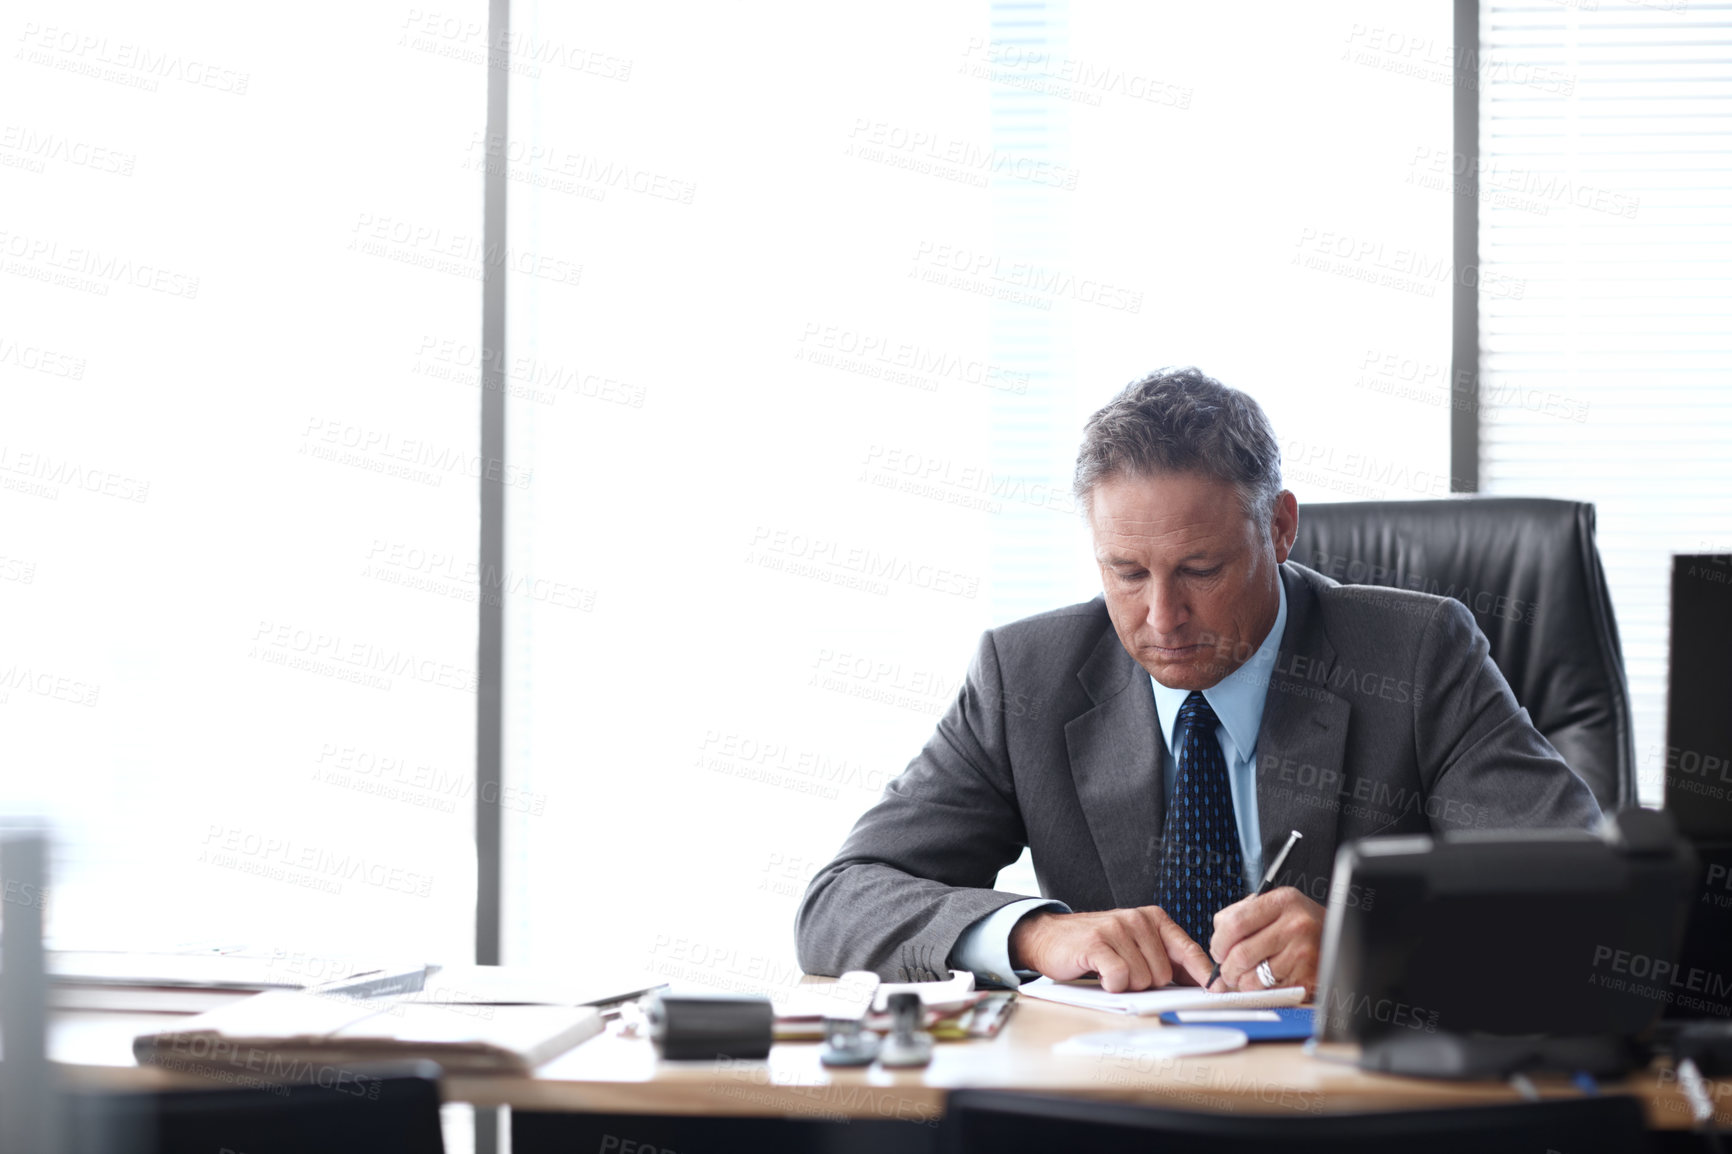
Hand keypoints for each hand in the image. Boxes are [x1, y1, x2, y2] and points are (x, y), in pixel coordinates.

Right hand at [1010, 906, 1215, 992]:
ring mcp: (1117, 929)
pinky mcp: (1097, 943)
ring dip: (1125, 985)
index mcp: (1154, 919)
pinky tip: (1101, 975)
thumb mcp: (1136, 945)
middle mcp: (1138, 919)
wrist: (1050, 937)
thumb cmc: (1097, 946)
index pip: (1190, 951)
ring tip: (1109, 971)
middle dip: (1145, 983)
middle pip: (1163, 974)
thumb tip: (1202, 984)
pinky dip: (1111, 985)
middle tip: (1124, 972)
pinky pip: (1119, 977)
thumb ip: (1167, 959)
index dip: (1204, 975)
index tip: (1219, 991)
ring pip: (1142, 979)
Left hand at [1207, 886, 1324, 994]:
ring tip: (1247, 977)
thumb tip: (1217, 942)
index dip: (1219, 942)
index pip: (1235, 923)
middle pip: (1241, 954)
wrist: (1342, 938)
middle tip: (1228, 971)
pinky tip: (1268, 983)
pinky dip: (1262, 993)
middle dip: (1227, 968)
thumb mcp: (1277, 907)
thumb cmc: (1302, 924)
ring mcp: (1304, 954)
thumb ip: (1242, 915)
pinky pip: (1270, 993)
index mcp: (1283, 901)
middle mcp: (1296, 925)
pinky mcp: (1308, 979)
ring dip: (1243, 983)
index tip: (1218, 950)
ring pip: (1253, 978)